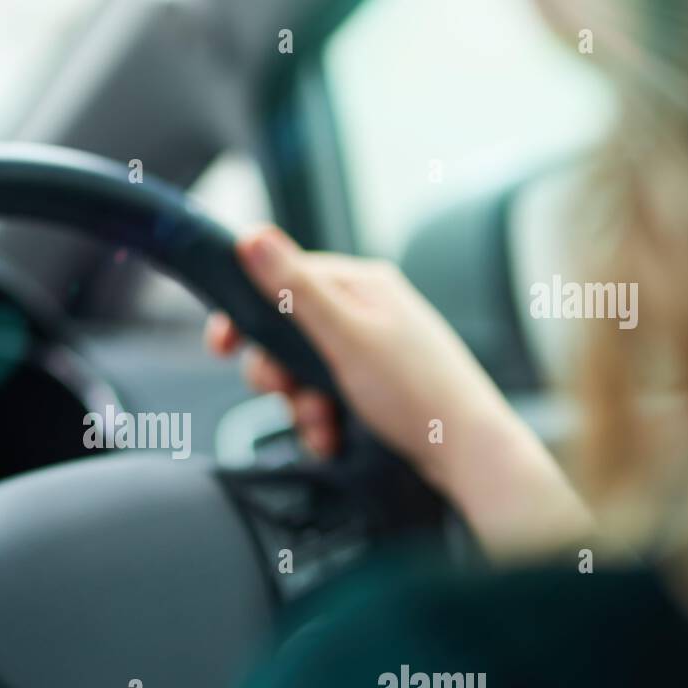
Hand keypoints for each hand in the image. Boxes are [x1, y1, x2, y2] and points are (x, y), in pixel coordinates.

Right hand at [208, 225, 591, 554]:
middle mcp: (364, 312)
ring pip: (302, 373)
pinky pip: (324, 399)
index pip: (283, 281)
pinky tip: (334, 438)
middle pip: (286, 333)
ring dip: (300, 407)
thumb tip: (253, 235)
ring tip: (323, 425)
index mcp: (360, 285)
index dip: (247, 314)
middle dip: (278, 374)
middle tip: (285, 393)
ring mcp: (370, 351)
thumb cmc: (416, 392)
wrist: (466, 452)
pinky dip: (320, 423)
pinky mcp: (373, 387)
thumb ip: (295, 289)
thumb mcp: (345, 337)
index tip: (220, 345)